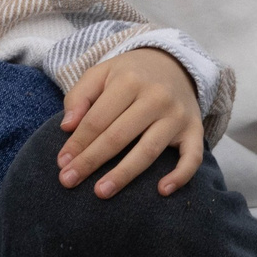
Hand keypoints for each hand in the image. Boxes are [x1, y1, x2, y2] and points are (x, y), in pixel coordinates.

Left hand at [55, 47, 205, 197]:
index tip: (61, 164)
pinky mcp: (195, 129)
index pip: (97, 119)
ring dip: (124, 174)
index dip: (77, 143)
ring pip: (148, 150)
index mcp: (129, 81)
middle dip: (90, 161)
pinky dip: (180, 176)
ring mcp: (177, 115)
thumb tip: (67, 127)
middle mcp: (156, 97)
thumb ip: (79, 96)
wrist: (174, 64)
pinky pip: (192, 157)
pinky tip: (162, 191)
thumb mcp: (101, 73)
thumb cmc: (129, 75)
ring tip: (101, 192)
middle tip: (68, 181)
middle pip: (118, 137)